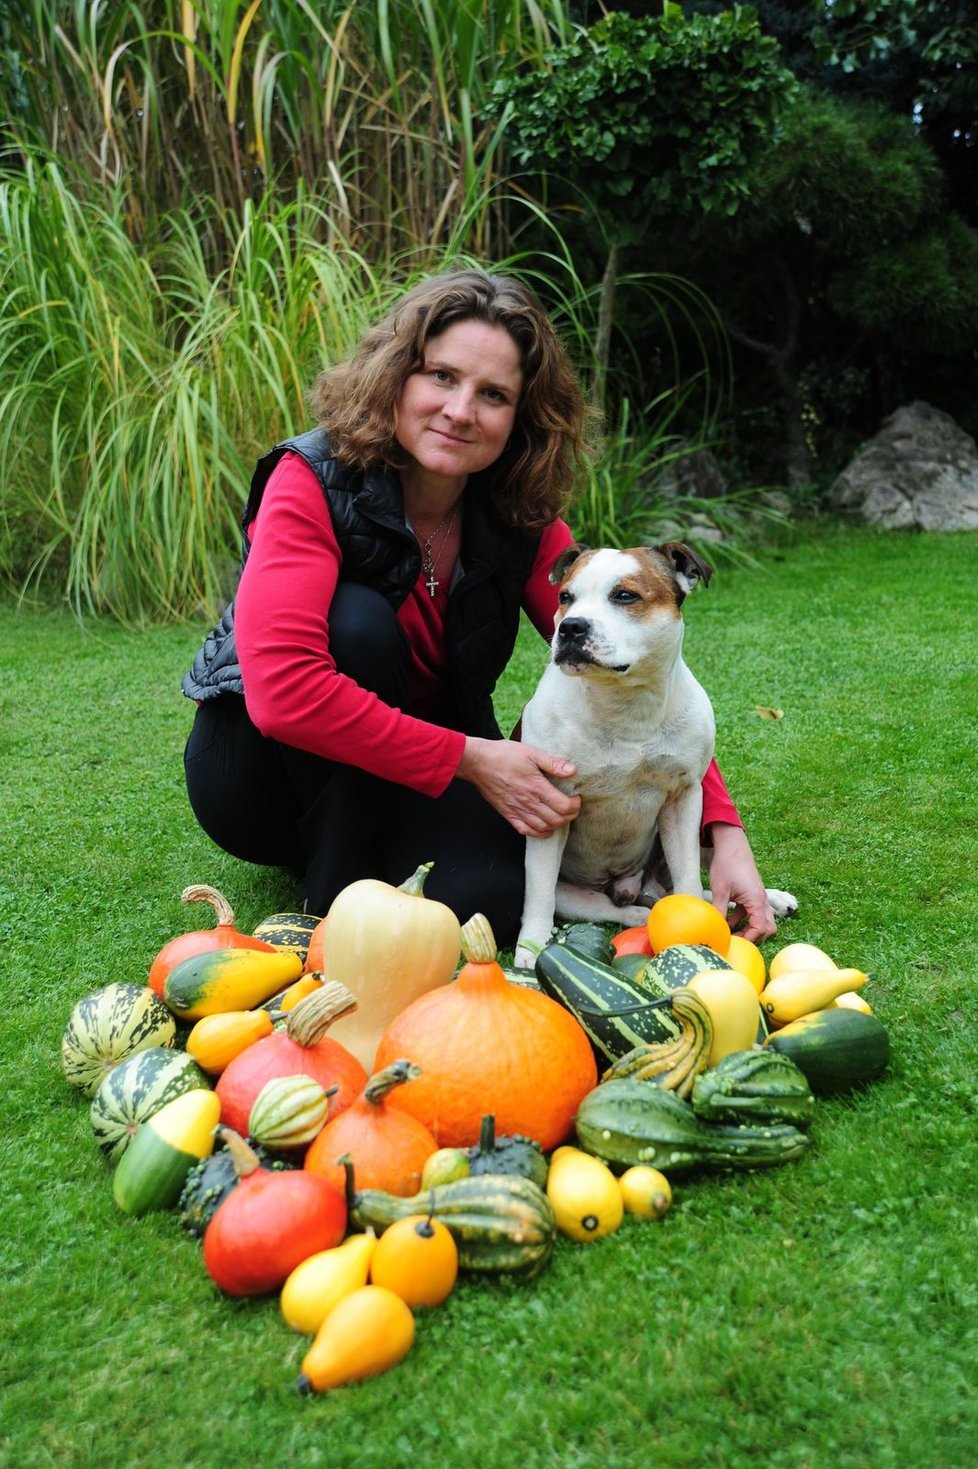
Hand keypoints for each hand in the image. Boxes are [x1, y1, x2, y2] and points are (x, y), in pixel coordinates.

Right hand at [458, 737, 580, 837]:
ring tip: (560, 815)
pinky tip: (544, 828)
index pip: (564, 806)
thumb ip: (553, 763)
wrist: (478, 763)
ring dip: (556, 824)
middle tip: (571, 806)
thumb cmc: (503, 755)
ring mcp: (517, 810)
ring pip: (543, 828)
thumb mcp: (531, 753)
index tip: (576, 798)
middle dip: (569, 816)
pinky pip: (526, 830)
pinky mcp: (508, 814)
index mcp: (536, 787)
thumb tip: (571, 771)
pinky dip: (538, 833)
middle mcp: (528, 802)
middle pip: (557, 820)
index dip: (575, 805)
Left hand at [705, 822, 776, 942]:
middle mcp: (762, 900)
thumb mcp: (720, 890)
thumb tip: (713, 928)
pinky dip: (743, 919)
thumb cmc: (727, 865)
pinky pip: (752, 912)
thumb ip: (719, 911)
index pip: (759, 929)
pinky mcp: (752, 894)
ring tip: (730, 934)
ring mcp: (758, 897)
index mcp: (757, 900)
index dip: (748, 939)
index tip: (733, 944)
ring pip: (760, 920)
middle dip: (754, 937)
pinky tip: (727, 921)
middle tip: (736, 941)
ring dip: (748, 928)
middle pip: (767, 927)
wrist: (731, 845)